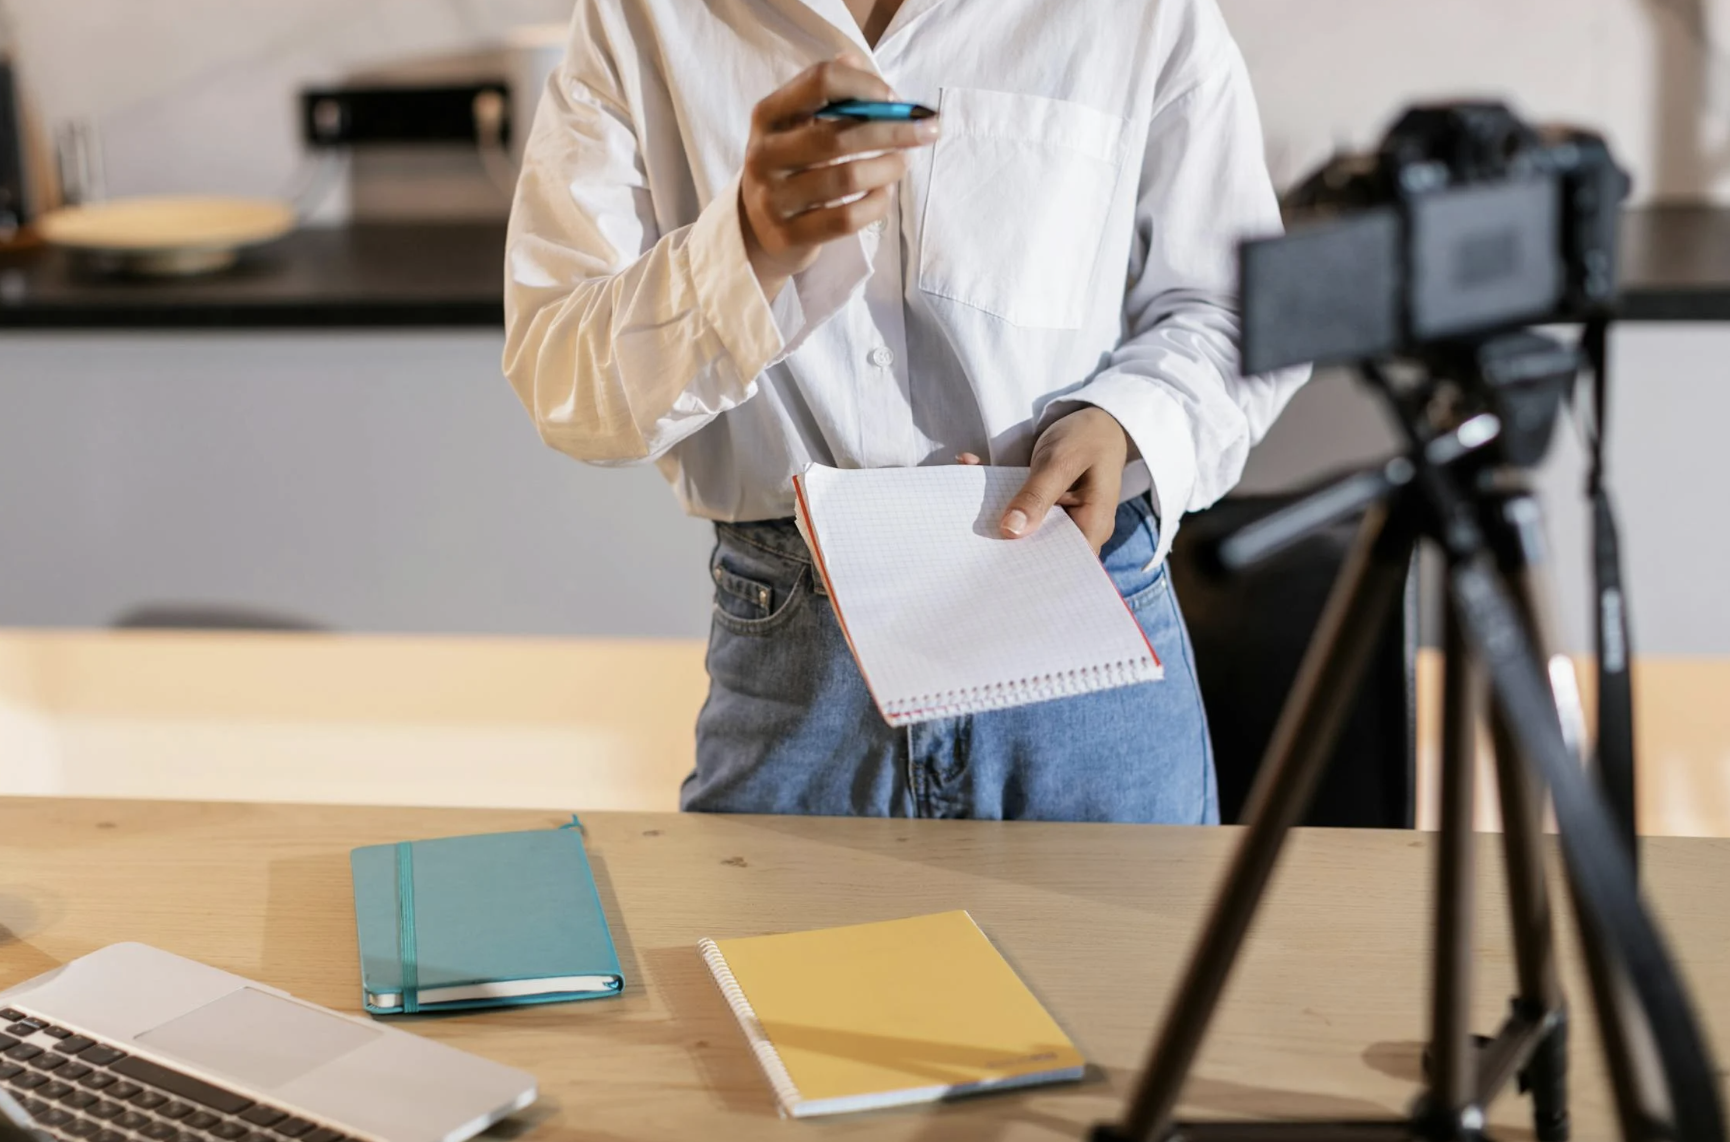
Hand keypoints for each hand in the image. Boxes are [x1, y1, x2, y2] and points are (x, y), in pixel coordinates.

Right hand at [740, 55, 939, 297]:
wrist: (757, 228)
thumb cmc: (791, 164)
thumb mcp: (798, 123)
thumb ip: (828, 92)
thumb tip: (858, 59)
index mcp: (768, 115)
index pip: (820, 82)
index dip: (865, 85)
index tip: (895, 98)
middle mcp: (765, 154)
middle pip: (838, 135)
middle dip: (892, 130)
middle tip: (926, 130)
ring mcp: (773, 197)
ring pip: (846, 178)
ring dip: (887, 168)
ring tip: (903, 163)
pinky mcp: (789, 234)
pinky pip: (846, 219)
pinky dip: (876, 204)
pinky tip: (884, 193)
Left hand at [971, 408, 1132, 552]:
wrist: (1096, 416)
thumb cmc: (1089, 437)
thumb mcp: (1062, 462)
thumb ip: (1037, 496)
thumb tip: (1011, 531)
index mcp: (1092, 525)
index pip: (1063, 562)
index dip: (1032, 567)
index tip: (996, 564)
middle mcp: (1076, 527)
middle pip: (1040, 548)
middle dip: (1006, 542)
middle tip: (970, 539)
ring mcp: (1058, 515)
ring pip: (1025, 525)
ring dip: (995, 511)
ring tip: (962, 504)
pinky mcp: (1043, 501)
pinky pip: (1018, 503)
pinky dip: (996, 487)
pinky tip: (970, 465)